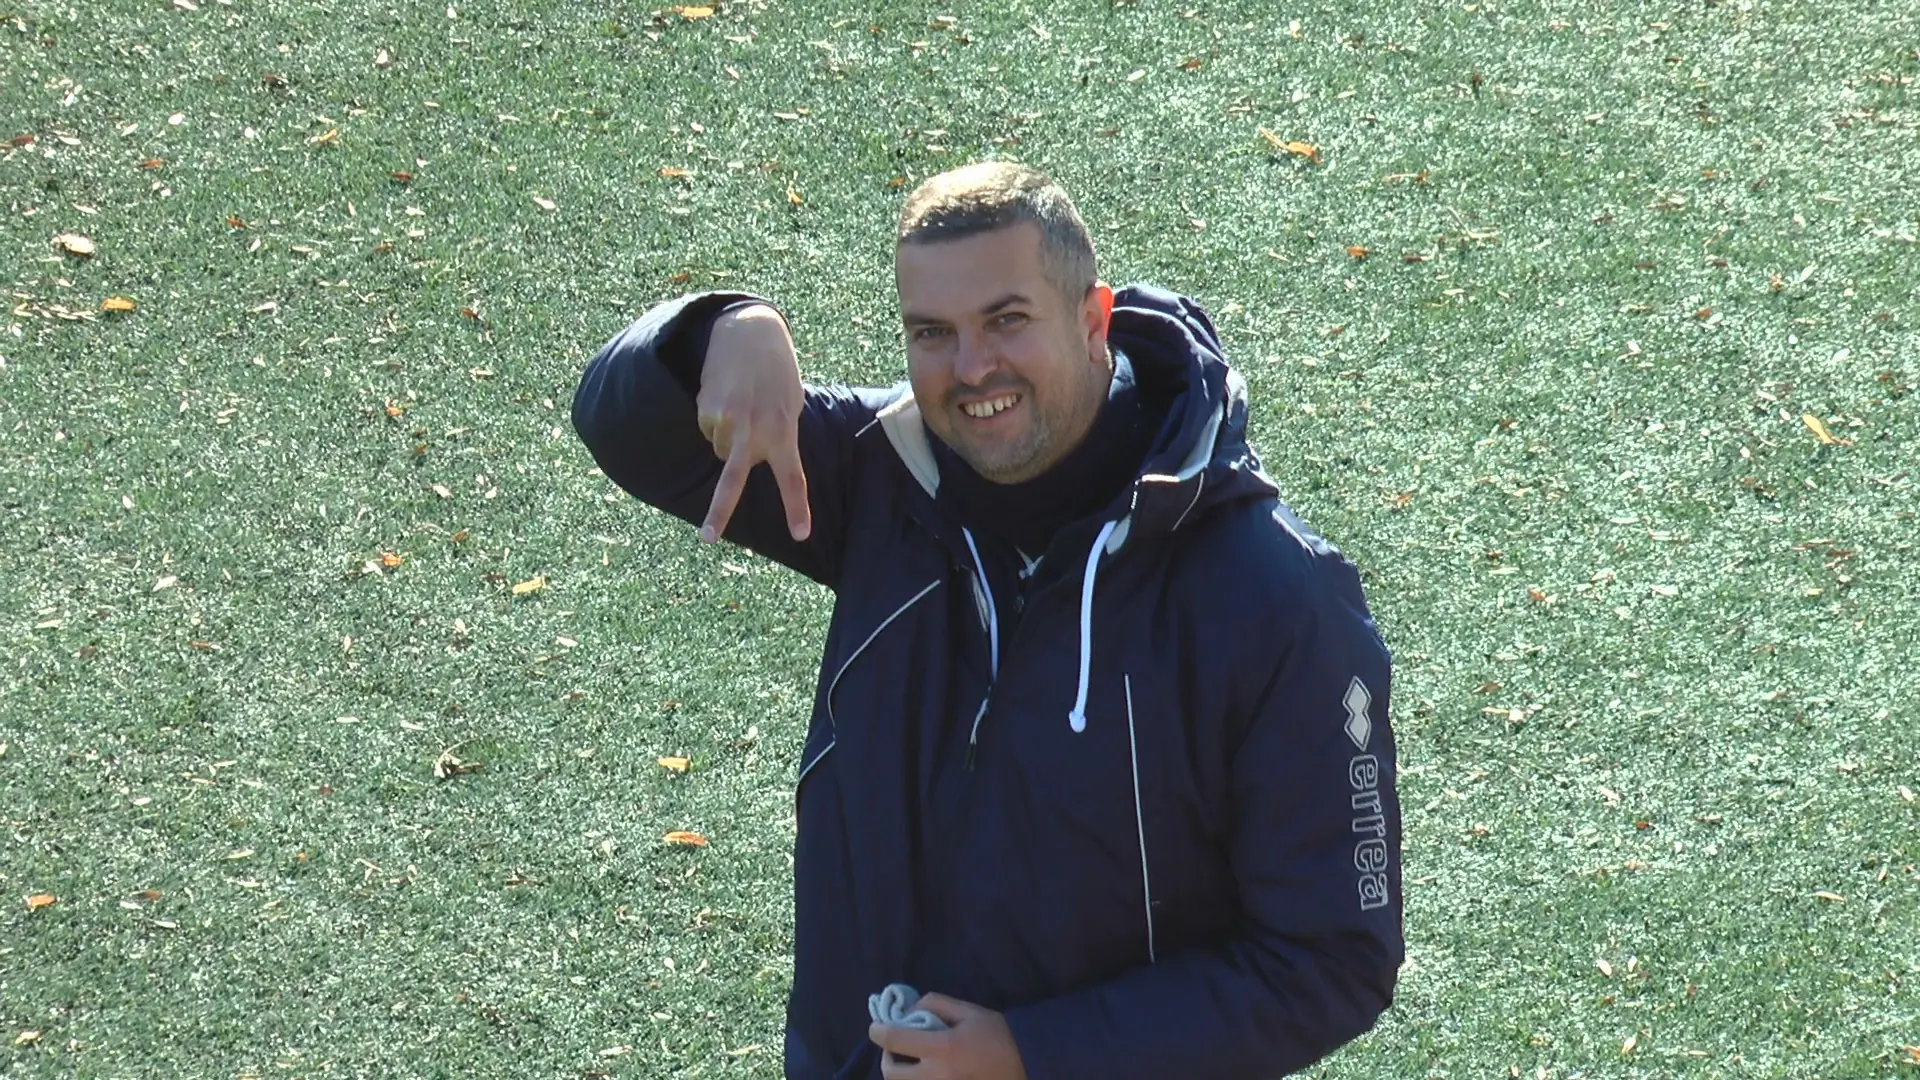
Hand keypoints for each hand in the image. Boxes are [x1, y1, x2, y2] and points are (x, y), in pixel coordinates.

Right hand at [694, 304, 810, 543]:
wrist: (748, 333)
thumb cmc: (777, 374)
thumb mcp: (790, 404)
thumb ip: (778, 434)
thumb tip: (750, 460)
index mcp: (783, 431)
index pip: (793, 477)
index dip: (796, 507)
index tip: (800, 535)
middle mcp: (754, 430)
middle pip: (734, 479)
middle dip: (719, 512)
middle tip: (708, 539)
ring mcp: (727, 420)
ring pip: (720, 451)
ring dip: (728, 437)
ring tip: (741, 406)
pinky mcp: (705, 410)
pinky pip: (708, 431)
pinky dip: (715, 421)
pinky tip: (726, 397)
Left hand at [868, 994, 1029, 1079]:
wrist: (1027, 1065)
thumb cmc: (998, 1035)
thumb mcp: (968, 1011)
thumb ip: (935, 1005)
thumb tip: (908, 1012)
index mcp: (942, 1048)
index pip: (895, 1040)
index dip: (878, 1031)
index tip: (875, 1027)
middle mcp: (936, 1076)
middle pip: (890, 1073)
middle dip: (886, 1056)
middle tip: (895, 1046)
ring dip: (898, 1074)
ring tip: (910, 1061)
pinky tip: (924, 1072)